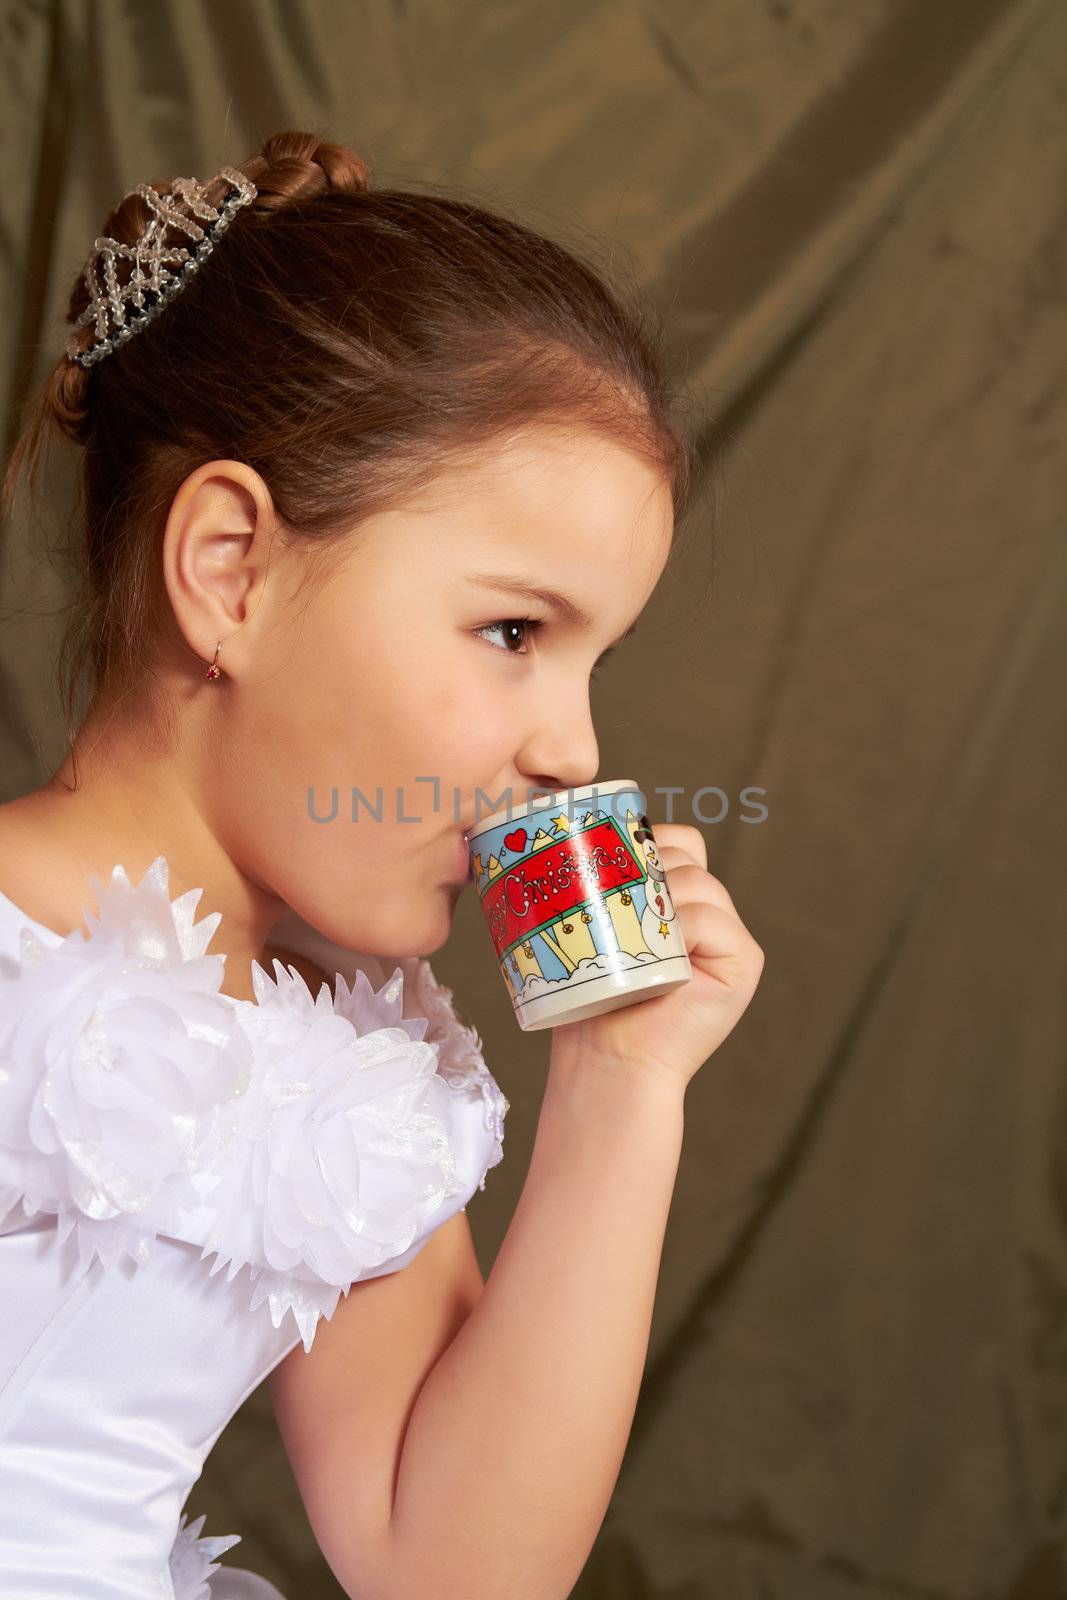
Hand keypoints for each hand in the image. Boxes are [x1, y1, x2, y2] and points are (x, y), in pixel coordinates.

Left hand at [550, 823, 763, 1091]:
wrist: (605, 1061)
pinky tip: (660, 954)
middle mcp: (712, 911)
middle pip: (686, 855)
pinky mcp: (743, 963)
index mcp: (681, 897)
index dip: (641, 842)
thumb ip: (601, 884)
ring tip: (628, 937)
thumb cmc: (589, 999)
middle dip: (643, 868)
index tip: (602, 865)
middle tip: (609, 906)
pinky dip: (684, 928)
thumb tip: (560, 827)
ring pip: (697, 882)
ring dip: (657, 898)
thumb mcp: (592, 929)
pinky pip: (713, 919)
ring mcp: (731, 936)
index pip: (677, 840)